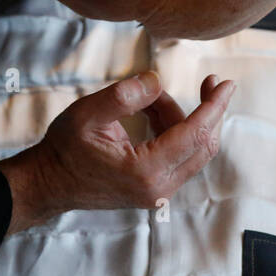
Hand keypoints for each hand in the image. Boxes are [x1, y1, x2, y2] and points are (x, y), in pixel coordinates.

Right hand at [0, 71, 235, 233]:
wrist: (49, 184)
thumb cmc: (64, 148)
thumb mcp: (88, 114)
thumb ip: (124, 95)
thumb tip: (157, 81)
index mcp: (145, 170)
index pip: (194, 135)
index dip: (214, 107)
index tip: (226, 83)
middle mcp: (159, 188)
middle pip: (203, 146)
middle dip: (211, 111)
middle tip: (211, 81)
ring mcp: (159, 193)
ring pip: (192, 150)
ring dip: (184, 118)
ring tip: (151, 98)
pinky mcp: (155, 190)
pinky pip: (179, 156)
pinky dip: (174, 130)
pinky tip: (153, 112)